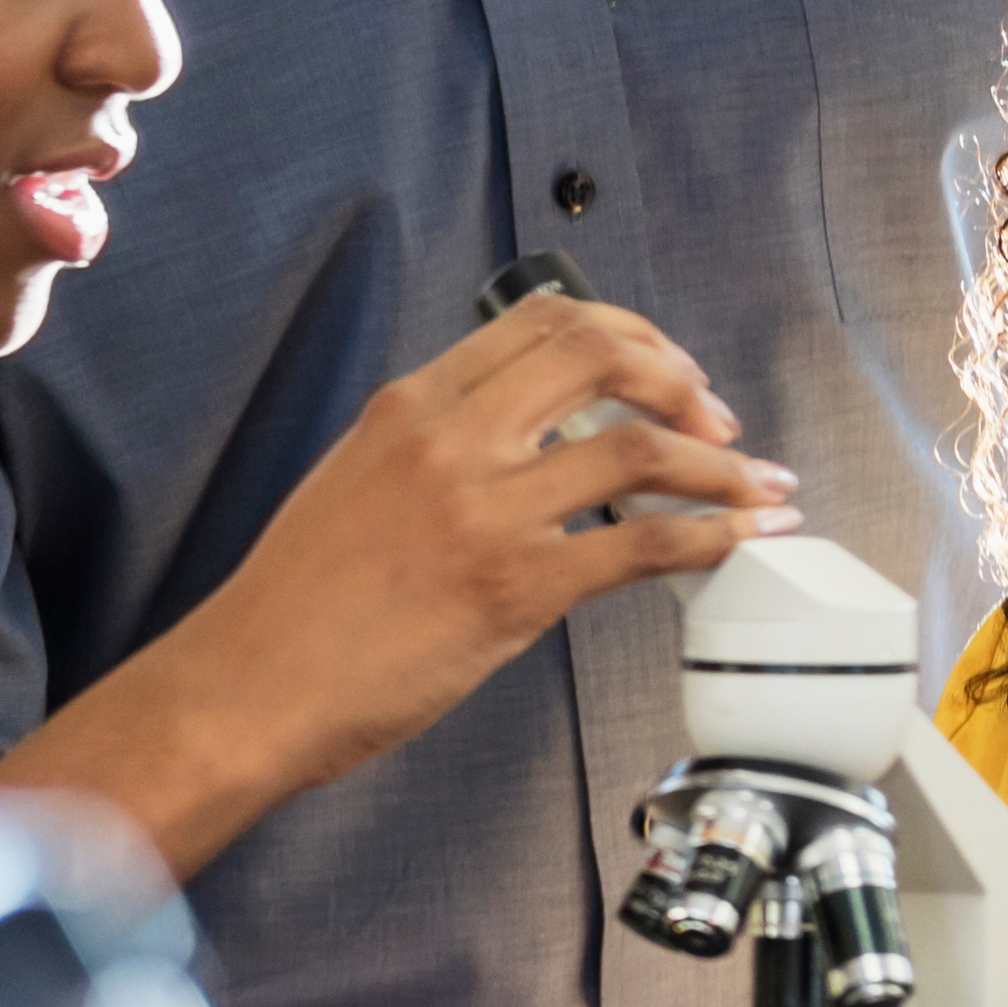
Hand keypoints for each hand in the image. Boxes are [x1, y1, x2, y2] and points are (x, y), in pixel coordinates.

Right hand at [0, 295, 799, 879]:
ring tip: (759, 484)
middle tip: (718, 417)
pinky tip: (737, 542)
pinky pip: (639, 544)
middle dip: (682, 377)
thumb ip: (438, 448)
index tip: (663, 366)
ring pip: (639, 445)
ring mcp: (487, 509)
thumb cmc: (294, 605)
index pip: (543, 320)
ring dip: (720, 464)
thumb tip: (521, 445)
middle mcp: (454, 438)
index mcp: (413, 404)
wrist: (248, 686)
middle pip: (602, 355)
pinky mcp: (514, 587)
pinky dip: (707, 536)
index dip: (627, 333)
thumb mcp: (355, 481)